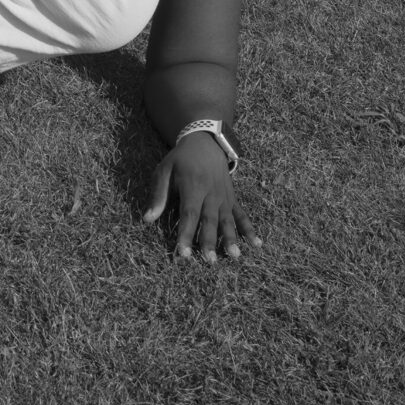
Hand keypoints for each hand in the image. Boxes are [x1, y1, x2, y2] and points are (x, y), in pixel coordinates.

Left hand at [143, 132, 259, 261]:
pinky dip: (249, 229)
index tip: (184, 253)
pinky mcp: (232, 199)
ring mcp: (224, 197)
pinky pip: (242, 215)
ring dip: (231, 239)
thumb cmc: (181, 159)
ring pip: (228, 220)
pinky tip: (257, 244)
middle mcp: (211, 194)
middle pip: (210, 221)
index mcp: (193, 187)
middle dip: (210, 242)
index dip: (186, 235)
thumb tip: (147, 219)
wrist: (205, 143)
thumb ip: (158, 195)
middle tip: (210, 261)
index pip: (189, 215)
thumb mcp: (164, 171)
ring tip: (235, 256)